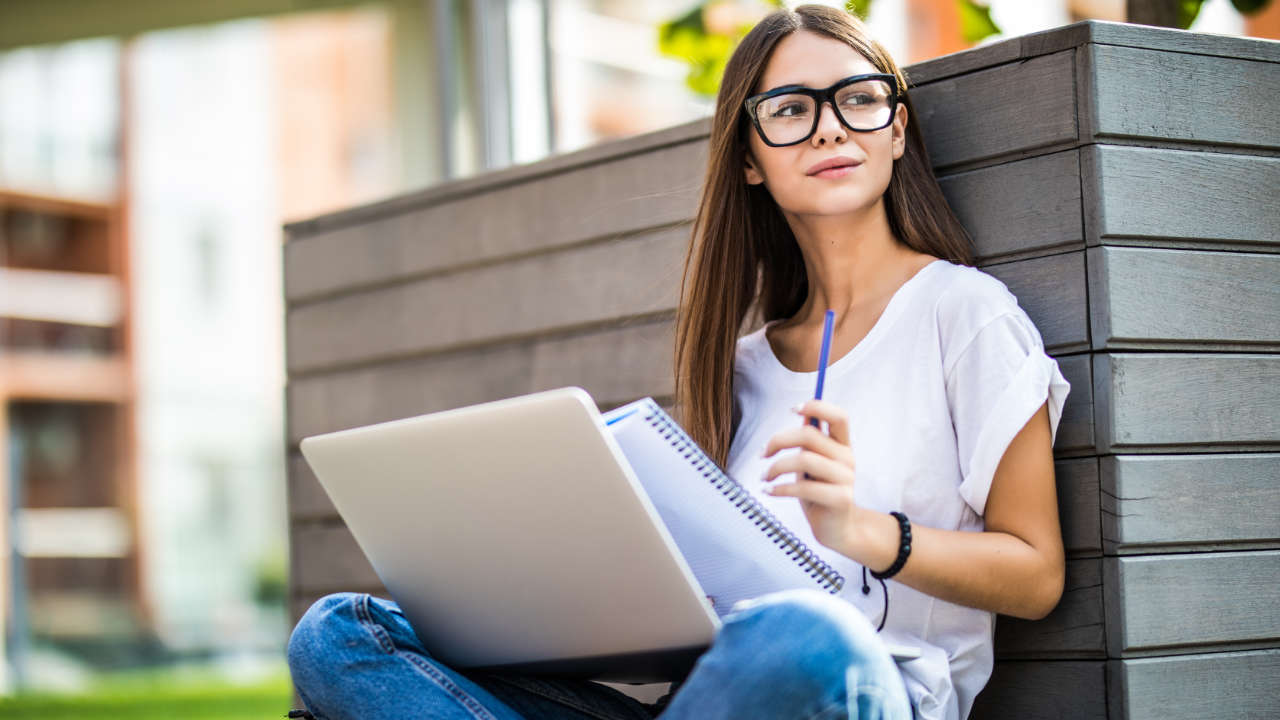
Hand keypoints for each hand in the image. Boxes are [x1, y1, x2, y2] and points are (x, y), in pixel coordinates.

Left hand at [760, 399, 861, 553]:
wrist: (836, 530)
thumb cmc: (818, 493)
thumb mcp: (812, 464)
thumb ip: (809, 442)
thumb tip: (801, 412)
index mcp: (843, 445)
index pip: (839, 416)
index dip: (817, 406)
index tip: (792, 409)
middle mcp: (848, 458)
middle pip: (809, 435)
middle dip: (778, 440)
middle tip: (762, 454)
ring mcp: (846, 478)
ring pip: (803, 459)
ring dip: (776, 467)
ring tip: (764, 477)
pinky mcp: (840, 499)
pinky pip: (803, 487)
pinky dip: (780, 488)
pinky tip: (769, 491)